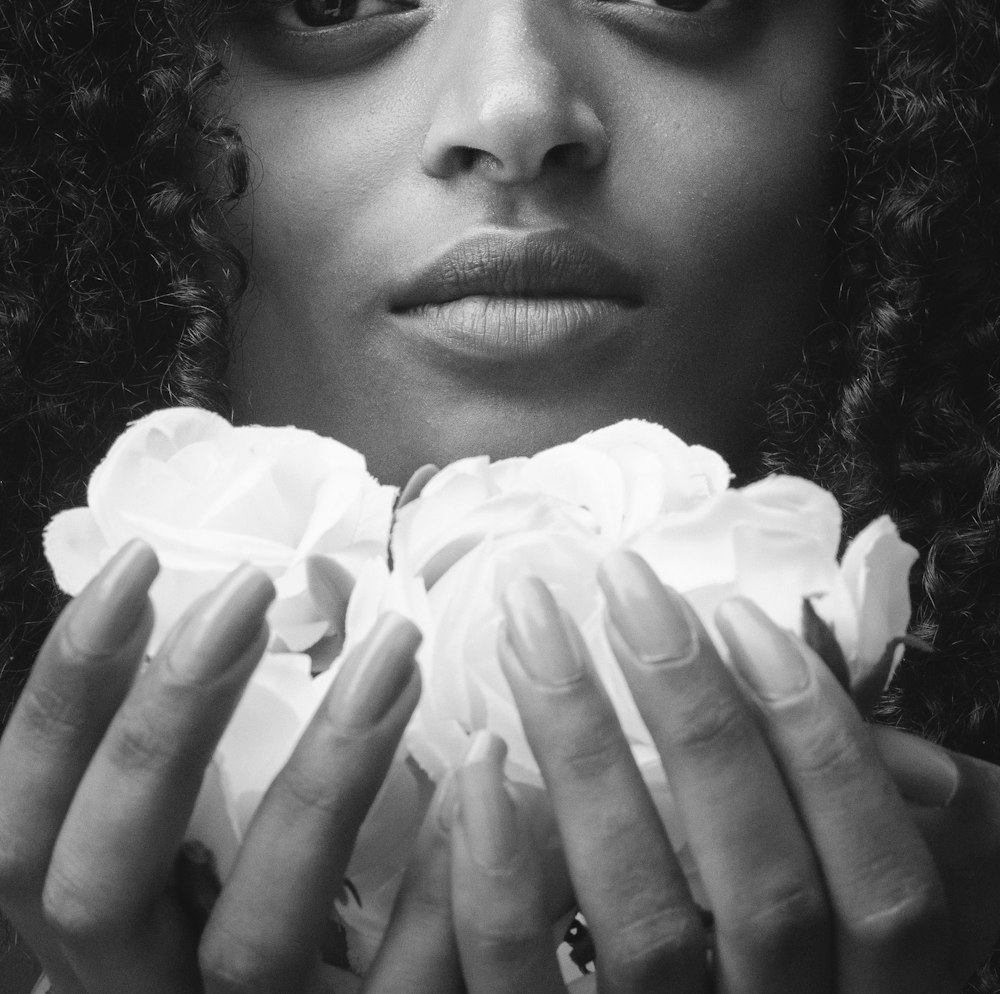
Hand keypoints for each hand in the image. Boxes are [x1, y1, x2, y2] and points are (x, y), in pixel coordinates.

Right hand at [0, 541, 457, 993]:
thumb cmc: (247, 927)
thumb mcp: (197, 849)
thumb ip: (208, 744)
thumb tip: (283, 584)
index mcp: (92, 923)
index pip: (23, 819)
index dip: (65, 693)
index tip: (138, 564)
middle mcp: (141, 990)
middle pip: (102, 882)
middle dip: (164, 725)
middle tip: (249, 591)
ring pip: (252, 940)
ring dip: (322, 781)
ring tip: (394, 651)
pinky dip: (434, 890)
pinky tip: (476, 778)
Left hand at [444, 550, 999, 992]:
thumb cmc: (790, 975)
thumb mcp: (866, 937)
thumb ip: (885, 845)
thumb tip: (925, 763)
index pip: (884, 889)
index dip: (825, 749)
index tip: (738, 617)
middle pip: (763, 891)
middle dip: (696, 715)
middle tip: (622, 583)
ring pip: (642, 921)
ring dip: (585, 753)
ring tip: (533, 627)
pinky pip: (520, 985)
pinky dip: (499, 875)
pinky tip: (476, 765)